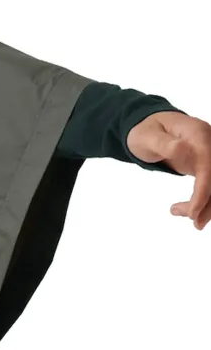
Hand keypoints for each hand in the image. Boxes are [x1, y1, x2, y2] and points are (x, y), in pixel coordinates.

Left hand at [126, 111, 210, 229]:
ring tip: (178, 213)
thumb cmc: (145, 130)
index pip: (209, 165)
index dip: (204, 190)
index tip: (193, 211)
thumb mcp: (147, 136)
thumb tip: (181, 149)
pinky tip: (185, 210)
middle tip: (193, 223)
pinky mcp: (206, 166)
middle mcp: (209, 144)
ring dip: (207, 206)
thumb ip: (164, 143)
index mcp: (197, 134)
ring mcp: (209, 155)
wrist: (149, 125)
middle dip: (209, 203)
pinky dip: (204, 202)